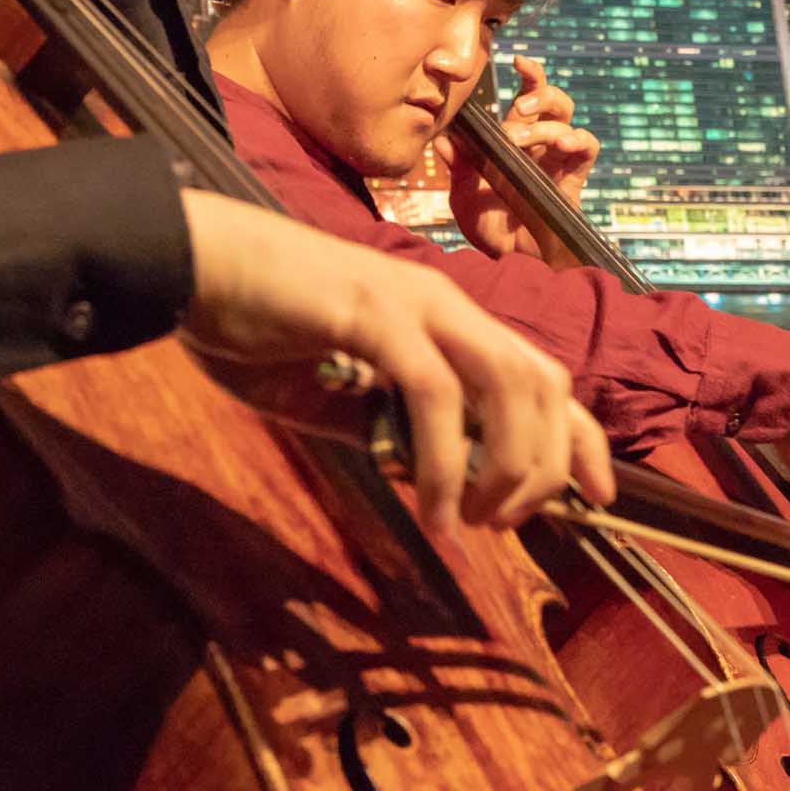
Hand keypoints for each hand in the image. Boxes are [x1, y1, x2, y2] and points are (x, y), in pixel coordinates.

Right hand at [175, 190, 615, 532]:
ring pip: (508, 384)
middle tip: (510, 525)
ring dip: (508, 464)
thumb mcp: (330, 395)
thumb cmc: (252, 325)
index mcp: (440, 319)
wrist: (189, 265)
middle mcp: (442, 305)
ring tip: (476, 521)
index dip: (582, 437)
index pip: (539, 375)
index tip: (599, 498)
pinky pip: (435, 393)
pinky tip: (433, 509)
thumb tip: (428, 477)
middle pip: (541, 382)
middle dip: (548, 464)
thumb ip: (382, 428)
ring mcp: (412, 304)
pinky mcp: (373, 315)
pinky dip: (444, 461)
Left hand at [439, 56, 600, 260]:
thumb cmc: (491, 233)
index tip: (517, 58)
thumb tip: (443, 139)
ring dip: (547, 121)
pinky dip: (577, 139)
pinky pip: (587, 147)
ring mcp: (558, 160)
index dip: (528, 74)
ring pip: (567, 117)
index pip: (525, 97)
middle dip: (539, 92)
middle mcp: (539, 145)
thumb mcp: (466, 200)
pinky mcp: (574, 179)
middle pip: (553, 99)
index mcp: (513, 141)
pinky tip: (560, 147)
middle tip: (518, 110)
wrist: (517, 266)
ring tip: (525, 139)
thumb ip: (459, 170)